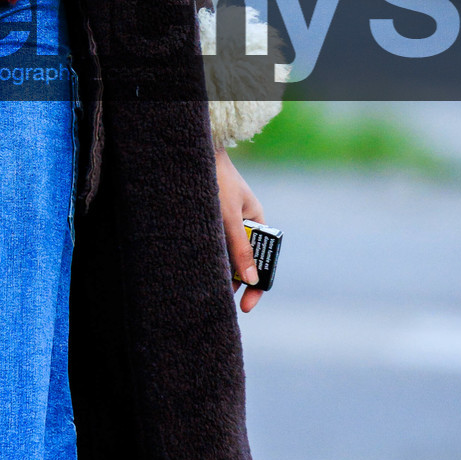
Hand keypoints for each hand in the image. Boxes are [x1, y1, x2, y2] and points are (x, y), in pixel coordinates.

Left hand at [215, 143, 266, 314]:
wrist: (196, 154)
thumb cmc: (217, 181)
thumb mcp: (228, 218)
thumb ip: (239, 248)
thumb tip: (252, 279)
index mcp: (258, 221)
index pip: (264, 260)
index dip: (257, 286)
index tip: (246, 306)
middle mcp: (245, 224)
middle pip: (245, 261)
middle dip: (237, 282)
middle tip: (222, 301)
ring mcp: (227, 223)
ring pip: (228, 255)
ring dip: (222, 271)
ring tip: (209, 289)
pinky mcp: (211, 221)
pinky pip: (214, 245)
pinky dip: (211, 258)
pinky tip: (200, 269)